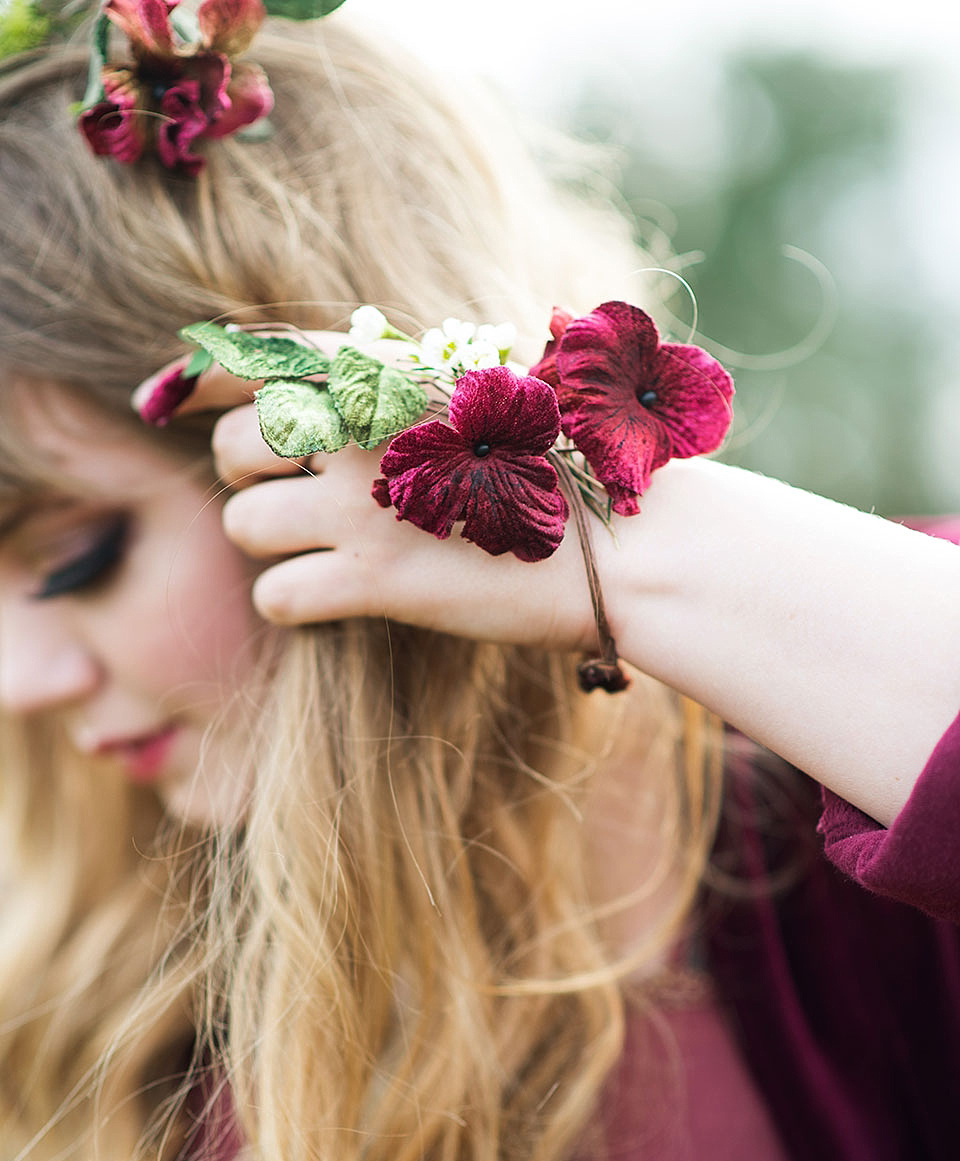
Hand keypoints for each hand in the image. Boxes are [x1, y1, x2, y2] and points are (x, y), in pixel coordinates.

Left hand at [135, 343, 600, 652]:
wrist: (619, 540)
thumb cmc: (554, 464)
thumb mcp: (468, 389)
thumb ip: (382, 384)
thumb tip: (301, 398)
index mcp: (377, 367)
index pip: (244, 358)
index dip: (193, 383)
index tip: (168, 403)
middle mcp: (356, 423)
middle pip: (230, 452)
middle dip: (252, 479)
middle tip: (304, 499)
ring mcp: (361, 502)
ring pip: (241, 525)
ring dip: (274, 545)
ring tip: (328, 551)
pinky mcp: (374, 581)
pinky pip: (274, 595)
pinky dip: (296, 603)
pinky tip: (340, 598)